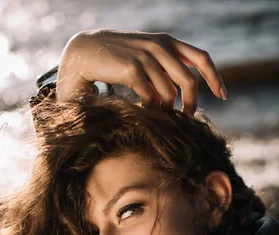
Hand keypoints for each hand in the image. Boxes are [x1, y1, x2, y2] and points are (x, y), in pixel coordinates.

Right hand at [57, 28, 226, 114]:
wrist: (85, 53)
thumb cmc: (117, 59)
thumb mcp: (146, 56)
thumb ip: (165, 67)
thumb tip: (183, 94)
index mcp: (167, 42)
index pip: (201, 58)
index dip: (215, 78)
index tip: (223, 96)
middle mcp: (160, 46)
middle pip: (189, 82)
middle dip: (190, 104)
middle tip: (185, 119)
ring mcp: (146, 57)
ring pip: (169, 94)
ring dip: (164, 110)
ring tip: (154, 114)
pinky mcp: (132, 69)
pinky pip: (150, 98)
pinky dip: (148, 109)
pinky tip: (139, 110)